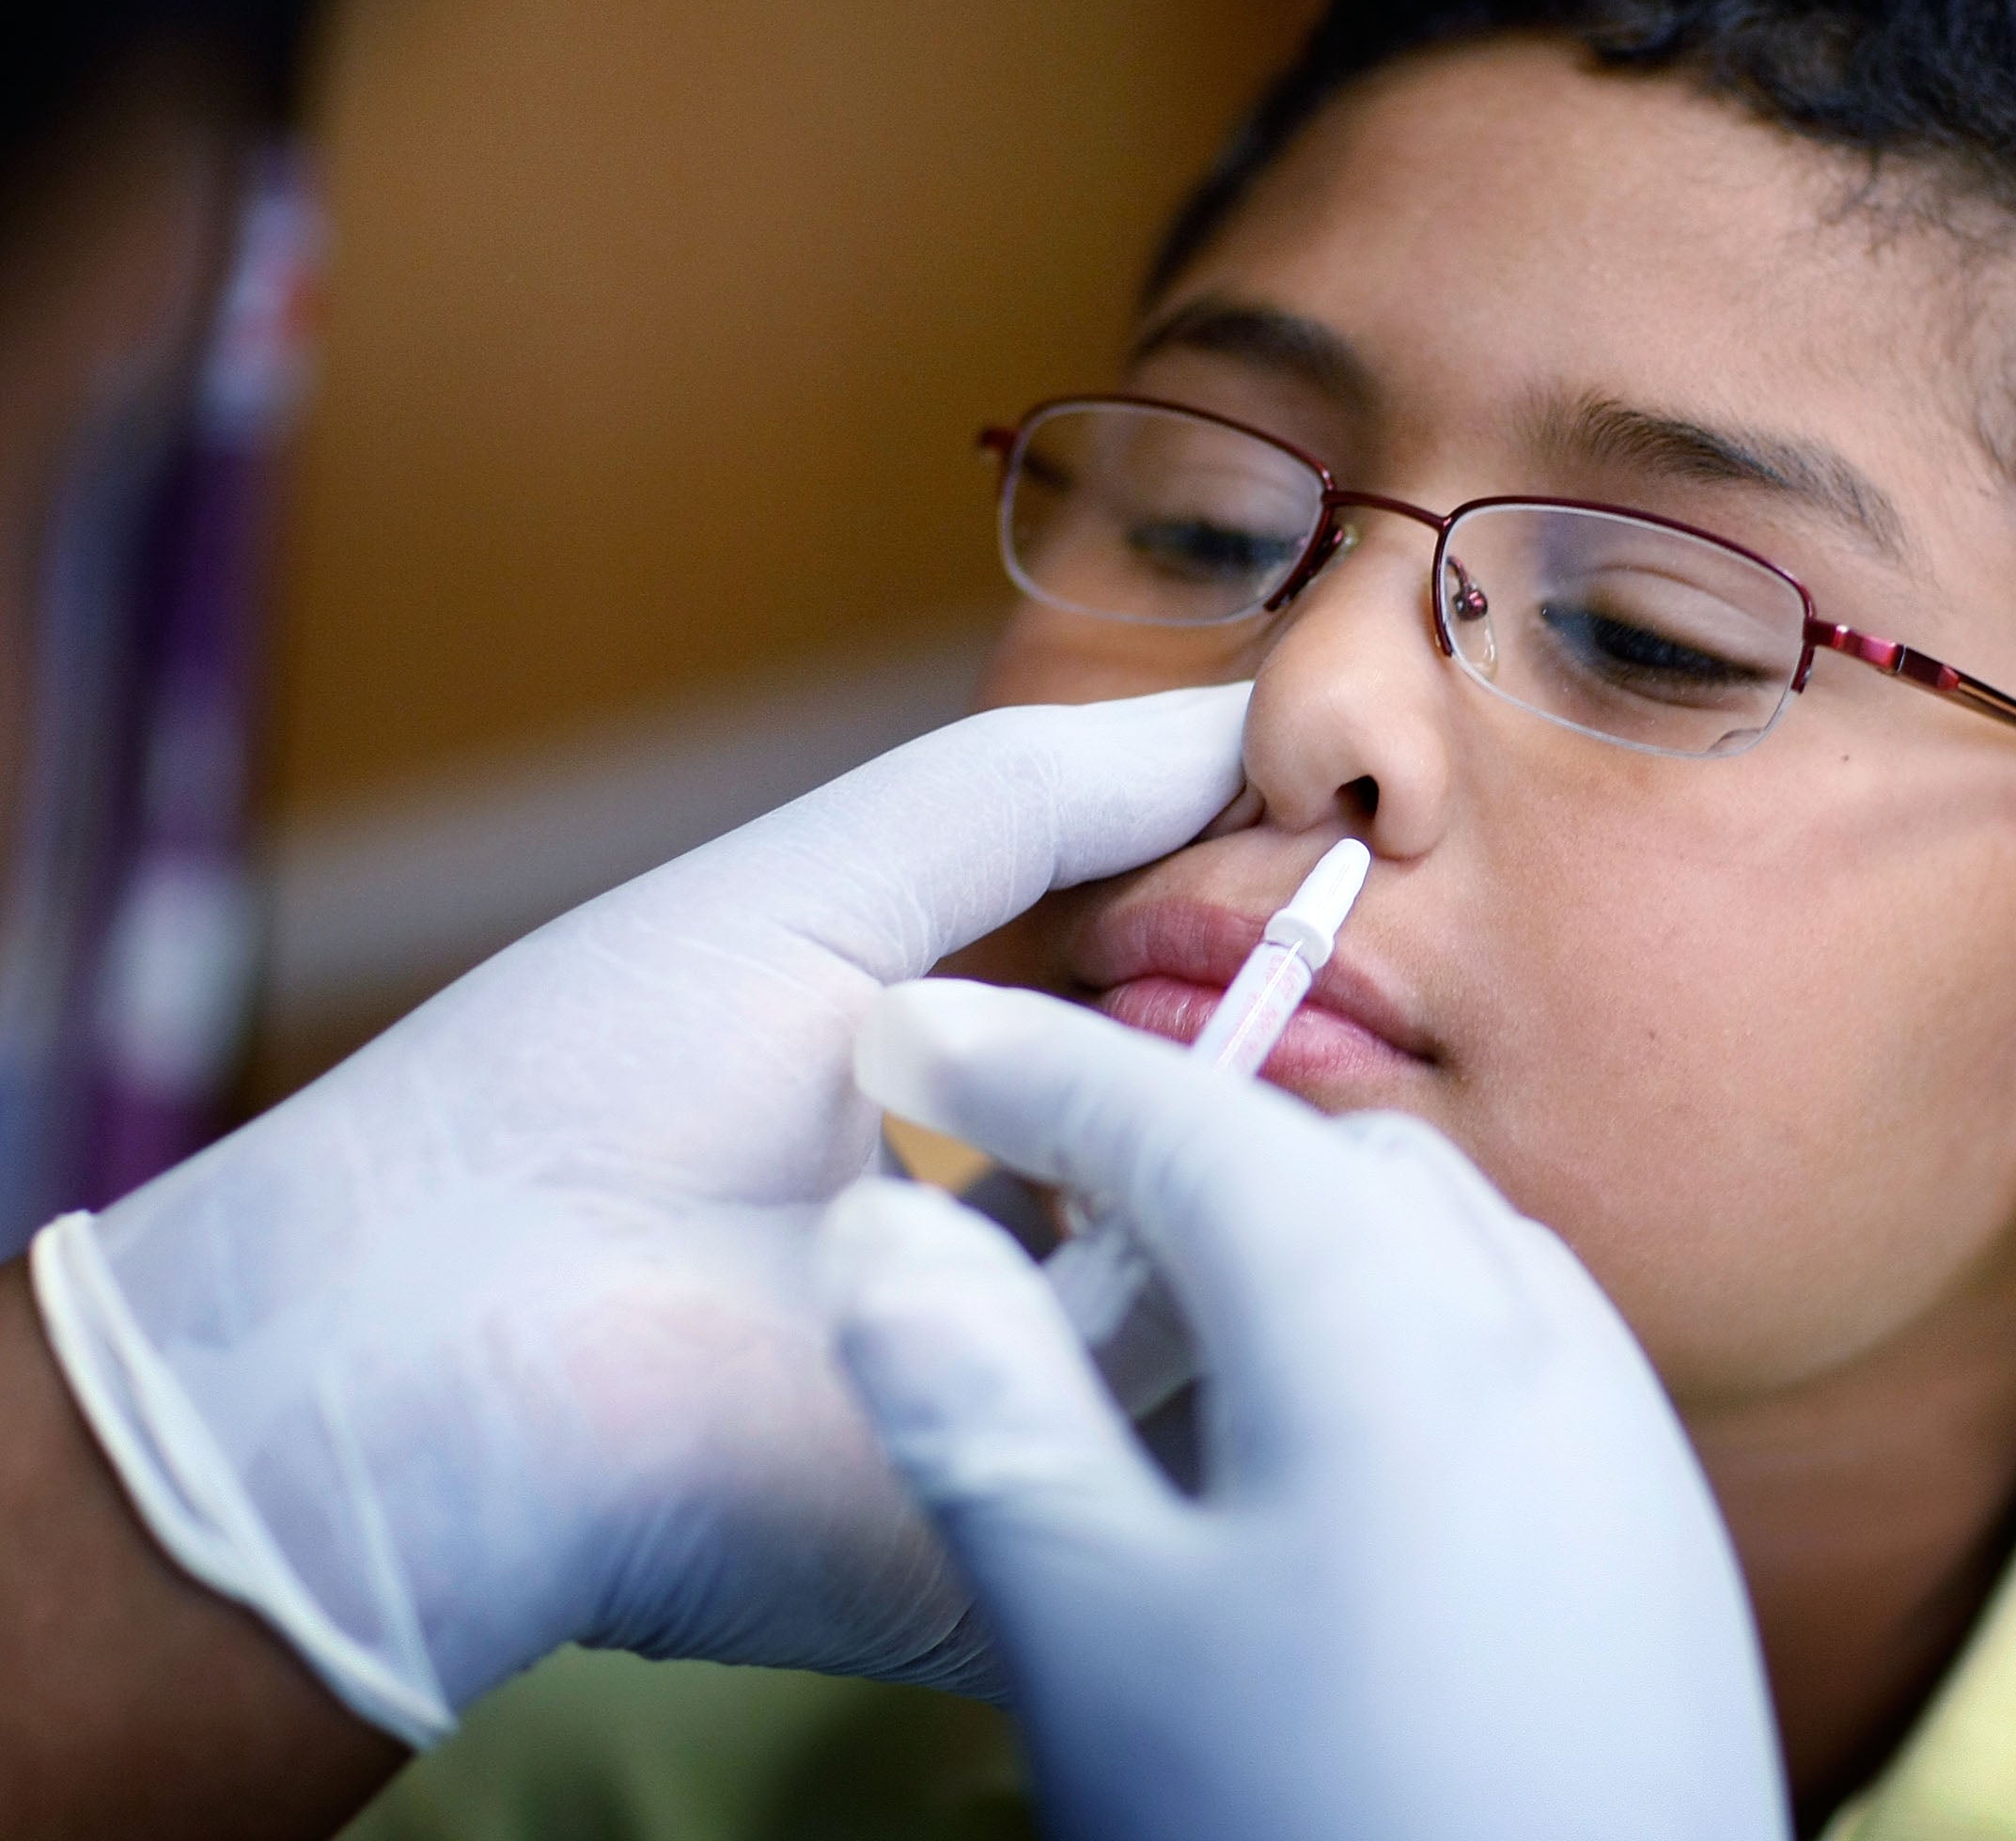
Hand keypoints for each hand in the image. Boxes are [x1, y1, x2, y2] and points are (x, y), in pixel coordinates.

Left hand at [29, 686, 1249, 1744]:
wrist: (417, 1337)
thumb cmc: (577, 1089)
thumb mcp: (831, 889)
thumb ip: (1043, 798)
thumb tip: (1246, 718)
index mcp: (984, 1147)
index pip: (1184, 1057)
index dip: (1269, 959)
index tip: (1355, 864)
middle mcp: (1033, 1284)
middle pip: (1239, 1172)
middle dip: (1314, 1059)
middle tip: (1365, 949)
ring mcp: (1048, 1412)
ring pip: (1257, 1282)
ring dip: (1294, 1155)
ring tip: (1335, 1050)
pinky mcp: (1059, 1530)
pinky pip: (1217, 1409)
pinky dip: (1252, 1274)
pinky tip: (1258, 1172)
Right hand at [829, 980, 1787, 1840]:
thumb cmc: (1320, 1835)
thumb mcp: (1098, 1630)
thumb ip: (983, 1404)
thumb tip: (882, 1225)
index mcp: (1385, 1316)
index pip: (1179, 1119)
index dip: (1025, 1063)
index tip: (911, 1027)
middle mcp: (1532, 1325)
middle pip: (1317, 1154)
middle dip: (1163, 1139)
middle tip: (1022, 1190)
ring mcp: (1618, 1422)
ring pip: (1426, 1237)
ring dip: (1285, 1230)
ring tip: (1158, 1326)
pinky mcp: (1654, 1523)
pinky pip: (1502, 1337)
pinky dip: (1383, 1321)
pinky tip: (1313, 1449)